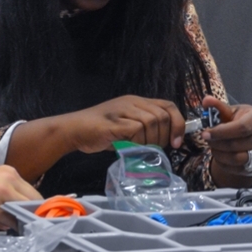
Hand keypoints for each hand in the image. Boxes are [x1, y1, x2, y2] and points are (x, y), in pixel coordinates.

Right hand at [57, 95, 186, 154]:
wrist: (73, 130)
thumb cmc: (98, 132)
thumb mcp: (126, 128)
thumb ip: (143, 130)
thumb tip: (165, 142)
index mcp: (136, 102)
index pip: (168, 106)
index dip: (178, 124)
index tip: (176, 142)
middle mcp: (132, 102)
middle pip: (163, 115)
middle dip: (164, 136)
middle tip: (153, 149)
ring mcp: (123, 110)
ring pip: (152, 121)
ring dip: (150, 140)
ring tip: (138, 149)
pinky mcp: (115, 121)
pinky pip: (137, 129)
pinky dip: (138, 142)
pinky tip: (129, 147)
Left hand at [201, 95, 251, 186]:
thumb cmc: (242, 120)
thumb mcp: (233, 111)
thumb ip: (219, 106)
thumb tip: (206, 100)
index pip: (241, 128)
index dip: (221, 132)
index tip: (206, 133)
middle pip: (237, 144)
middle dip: (217, 143)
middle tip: (206, 139)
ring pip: (236, 159)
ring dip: (219, 153)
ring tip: (212, 146)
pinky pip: (236, 168)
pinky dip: (223, 163)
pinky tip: (218, 154)